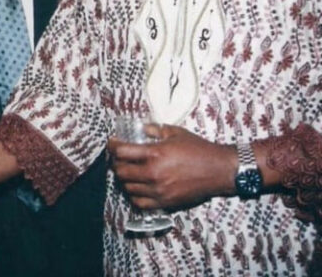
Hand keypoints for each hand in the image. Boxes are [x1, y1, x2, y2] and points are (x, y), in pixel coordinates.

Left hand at [108, 124, 237, 210]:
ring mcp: (158, 190)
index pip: (121, 152)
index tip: (112, 143)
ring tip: (129, 172)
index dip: (112, 146)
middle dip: (116, 163)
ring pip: (128, 187)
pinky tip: (138, 187)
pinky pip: (140, 202)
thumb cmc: (198, 149)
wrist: (219, 170)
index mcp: (154, 154)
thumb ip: (154, 130)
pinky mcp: (165, 202)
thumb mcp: (175, 132)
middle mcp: (153, 173)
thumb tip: (141, 128)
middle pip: (120, 171)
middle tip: (119, 158)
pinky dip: (134, 195)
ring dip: (125, 179)